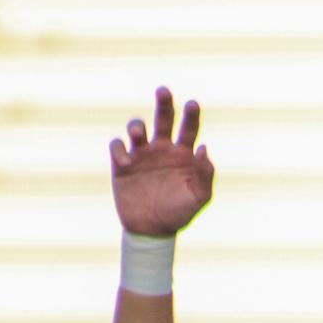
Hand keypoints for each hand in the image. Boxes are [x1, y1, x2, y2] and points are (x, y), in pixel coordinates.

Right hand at [110, 87, 213, 236]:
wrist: (153, 231)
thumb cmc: (179, 213)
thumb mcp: (199, 198)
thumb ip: (205, 175)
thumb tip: (203, 149)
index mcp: (183, 153)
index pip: (189, 127)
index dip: (191, 115)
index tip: (192, 104)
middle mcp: (162, 148)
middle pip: (163, 117)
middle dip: (163, 103)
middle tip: (163, 90)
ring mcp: (141, 154)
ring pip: (137, 127)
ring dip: (136, 125)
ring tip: (138, 134)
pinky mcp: (121, 164)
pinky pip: (117, 146)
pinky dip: (118, 149)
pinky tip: (125, 162)